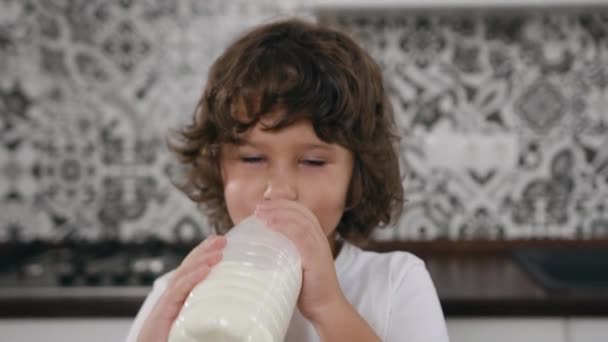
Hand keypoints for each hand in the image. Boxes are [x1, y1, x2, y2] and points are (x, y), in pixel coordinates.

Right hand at [136, 235, 225, 341]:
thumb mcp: (196, 332)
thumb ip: (212, 323)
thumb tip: (240, 318)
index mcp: (179, 302)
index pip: (191, 274)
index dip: (203, 257)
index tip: (220, 246)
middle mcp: (170, 300)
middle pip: (186, 269)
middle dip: (203, 251)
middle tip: (222, 239)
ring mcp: (165, 306)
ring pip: (183, 277)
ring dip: (201, 261)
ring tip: (219, 252)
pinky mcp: (161, 315)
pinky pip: (178, 293)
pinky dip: (192, 279)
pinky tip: (205, 270)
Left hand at [254, 199, 344, 323]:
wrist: (325, 308)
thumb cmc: (307, 289)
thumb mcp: (295, 265)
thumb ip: (284, 255)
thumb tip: (258, 251)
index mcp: (315, 238)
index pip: (301, 211)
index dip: (282, 204)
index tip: (262, 206)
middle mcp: (318, 238)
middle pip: (299, 211)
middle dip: (277, 205)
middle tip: (257, 209)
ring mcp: (318, 247)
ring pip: (299, 220)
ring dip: (278, 213)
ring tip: (260, 214)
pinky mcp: (315, 257)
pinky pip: (301, 235)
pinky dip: (285, 226)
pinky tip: (271, 225)